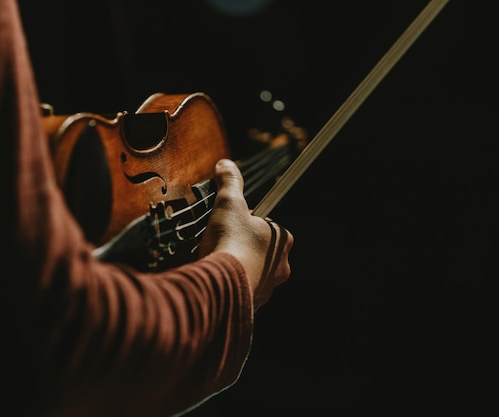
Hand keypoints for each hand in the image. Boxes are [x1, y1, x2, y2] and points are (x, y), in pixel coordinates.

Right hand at [198, 159, 292, 308]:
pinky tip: (216, 278)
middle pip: (260, 250)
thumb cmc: (231, 241)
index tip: (231, 224)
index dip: (246, 222)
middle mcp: (282, 265)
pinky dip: (230, 284)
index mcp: (282, 240)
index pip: (267, 225)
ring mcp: (268, 287)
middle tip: (222, 241)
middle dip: (242, 246)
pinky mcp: (253, 304)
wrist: (222, 285)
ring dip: (237, 266)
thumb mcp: (228, 203)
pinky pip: (242, 290)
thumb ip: (230, 183)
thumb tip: (226, 164)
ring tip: (216, 260)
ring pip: (252, 271)